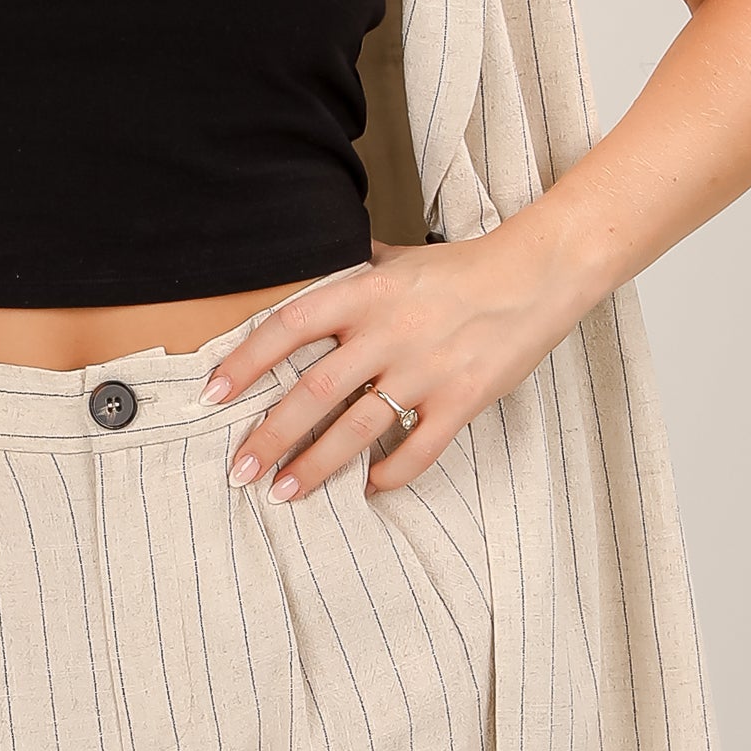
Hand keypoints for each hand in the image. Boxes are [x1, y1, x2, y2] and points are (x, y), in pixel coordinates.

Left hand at [201, 227, 578, 503]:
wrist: (537, 275)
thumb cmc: (462, 268)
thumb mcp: (399, 258)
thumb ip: (353, 269)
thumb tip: (311, 264)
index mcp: (367, 294)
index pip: (289, 327)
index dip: (246, 362)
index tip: (212, 395)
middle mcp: (390, 333)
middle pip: (315, 392)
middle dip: (271, 436)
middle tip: (239, 470)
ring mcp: (427, 370)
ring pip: (358, 429)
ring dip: (316, 466)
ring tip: (284, 492)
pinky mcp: (462, 399)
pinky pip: (419, 449)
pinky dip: (391, 474)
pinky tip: (368, 488)